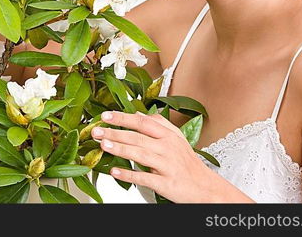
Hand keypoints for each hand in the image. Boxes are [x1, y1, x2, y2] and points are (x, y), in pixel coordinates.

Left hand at [92, 110, 221, 202]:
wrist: (206, 188)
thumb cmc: (188, 163)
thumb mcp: (177, 139)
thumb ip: (158, 124)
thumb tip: (138, 114)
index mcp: (169, 136)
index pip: (143, 122)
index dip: (123, 118)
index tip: (105, 116)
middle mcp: (168, 148)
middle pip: (138, 137)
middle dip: (115, 133)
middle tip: (96, 131)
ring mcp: (167, 166)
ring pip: (140, 154)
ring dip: (120, 149)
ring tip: (103, 145)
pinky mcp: (166, 183)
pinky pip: (145, 178)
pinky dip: (129, 175)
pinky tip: (114, 172)